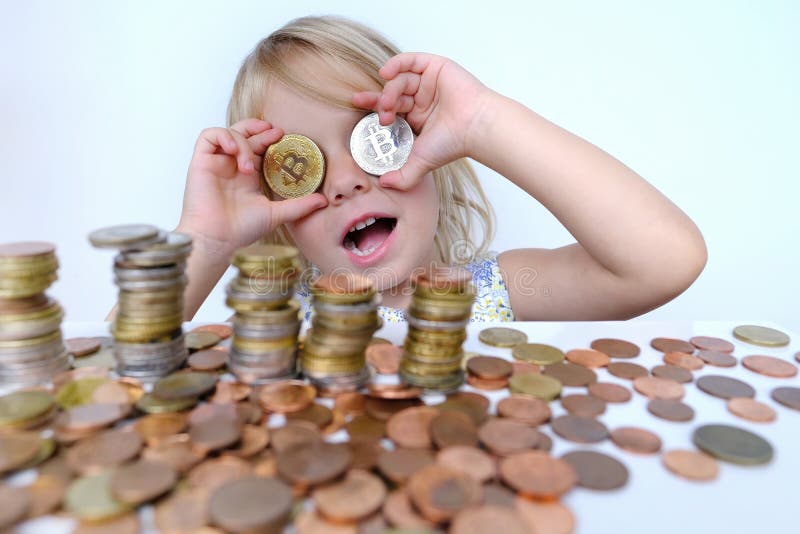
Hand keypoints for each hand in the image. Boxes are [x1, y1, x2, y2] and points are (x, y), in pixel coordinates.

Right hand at [177, 119, 327, 256]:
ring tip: (249, 163)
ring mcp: (216, 163)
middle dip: (260, 129)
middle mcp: (231, 166)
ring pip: (229, 133)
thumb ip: (299, 205)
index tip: (283, 136)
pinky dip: (225, 137)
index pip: (258, 146)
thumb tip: (324, 200)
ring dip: (243, 140)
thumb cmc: (241, 230)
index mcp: (248, 175)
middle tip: (275, 133)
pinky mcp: (201, 162)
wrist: (218, 240)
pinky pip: (209, 136)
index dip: (269, 137)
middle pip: (244, 134)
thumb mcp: (276, 214)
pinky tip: (235, 151)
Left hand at [352, 53, 491, 189]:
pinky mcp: (436, 67)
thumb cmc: (453, 143)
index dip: (374, 108)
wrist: (474, 127)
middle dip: (379, 101)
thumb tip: (384, 185)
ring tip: (388, 104)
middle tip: (369, 107)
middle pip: (393, 94)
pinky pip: (411, 60)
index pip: (391, 110)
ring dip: (389, 90)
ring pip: (400, 80)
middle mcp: (423, 100)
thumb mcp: (420, 163)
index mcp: (418, 119)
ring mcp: (429, 82)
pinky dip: (396, 64)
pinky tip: (386, 73)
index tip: (358, 108)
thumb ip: (402, 177)